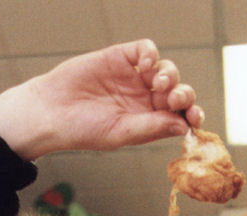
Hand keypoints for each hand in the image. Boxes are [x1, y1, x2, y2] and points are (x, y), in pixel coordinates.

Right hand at [0, 40, 203, 160]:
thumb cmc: (84, 130)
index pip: (180, 116)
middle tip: (173, 99)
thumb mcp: (121, 133)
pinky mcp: (120, 57)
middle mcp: (145, 99)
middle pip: (178, 92)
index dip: (191, 114)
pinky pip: (145, 50)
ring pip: (166, 70)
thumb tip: (185, 126)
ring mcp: (134, 77)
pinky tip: (144, 65)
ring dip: (169, 76)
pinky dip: (151, 54)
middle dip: (183, 94)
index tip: (194, 117)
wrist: (52, 111)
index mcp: (149, 121)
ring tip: (156, 84)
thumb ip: (152, 128)